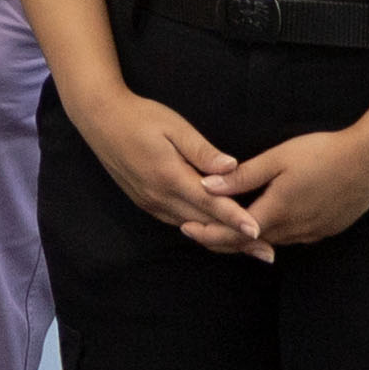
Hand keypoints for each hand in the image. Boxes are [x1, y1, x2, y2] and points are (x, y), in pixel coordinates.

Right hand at [68, 84, 259, 256]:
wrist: (100, 119)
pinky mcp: (146, 202)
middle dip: (237, 239)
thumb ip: (203, 151)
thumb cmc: (140, 117)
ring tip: (249, 248)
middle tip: (268, 253)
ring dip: (220, 238)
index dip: (236, 219)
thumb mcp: (175, 127)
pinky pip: (178, 221)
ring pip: (192, 227)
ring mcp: (151, 202)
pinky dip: (201, 229)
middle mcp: (160, 196)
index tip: (258, 233)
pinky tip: (217, 233)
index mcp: (170, 176)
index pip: (211, 203)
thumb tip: (232, 167)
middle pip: (205, 224)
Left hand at [204, 124, 368, 250]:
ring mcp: (312, 232)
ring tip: (224, 228)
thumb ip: (242, 176)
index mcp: (276, 212)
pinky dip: (272, 234)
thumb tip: (206, 186)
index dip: (207, 233)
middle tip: (197, 230)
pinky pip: (292, 237)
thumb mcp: (278, 159)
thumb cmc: (324, 153)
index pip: (232, 233)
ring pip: (271, 241)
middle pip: (249, 242)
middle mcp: (293, 229)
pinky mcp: (327, 229)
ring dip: (247, 238)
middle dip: (221, 238)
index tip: (185, 228)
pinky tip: (266, 224)